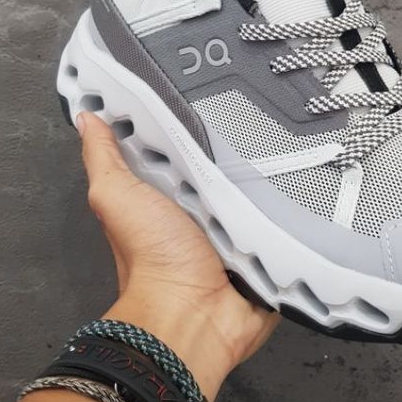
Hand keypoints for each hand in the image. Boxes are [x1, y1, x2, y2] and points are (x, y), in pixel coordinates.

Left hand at [77, 111, 278, 399]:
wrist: (194, 315)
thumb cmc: (153, 256)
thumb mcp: (118, 197)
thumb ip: (104, 159)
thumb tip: (88, 116)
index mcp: (170, 196)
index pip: (186, 147)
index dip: (194, 119)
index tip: (211, 86)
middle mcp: (207, 211)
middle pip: (229, 166)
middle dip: (245, 143)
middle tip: (266, 105)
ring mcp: (242, 231)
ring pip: (263, 190)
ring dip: (278, 171)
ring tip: (297, 134)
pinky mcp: (270, 248)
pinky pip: (288, 219)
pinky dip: (297, 205)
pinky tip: (313, 178)